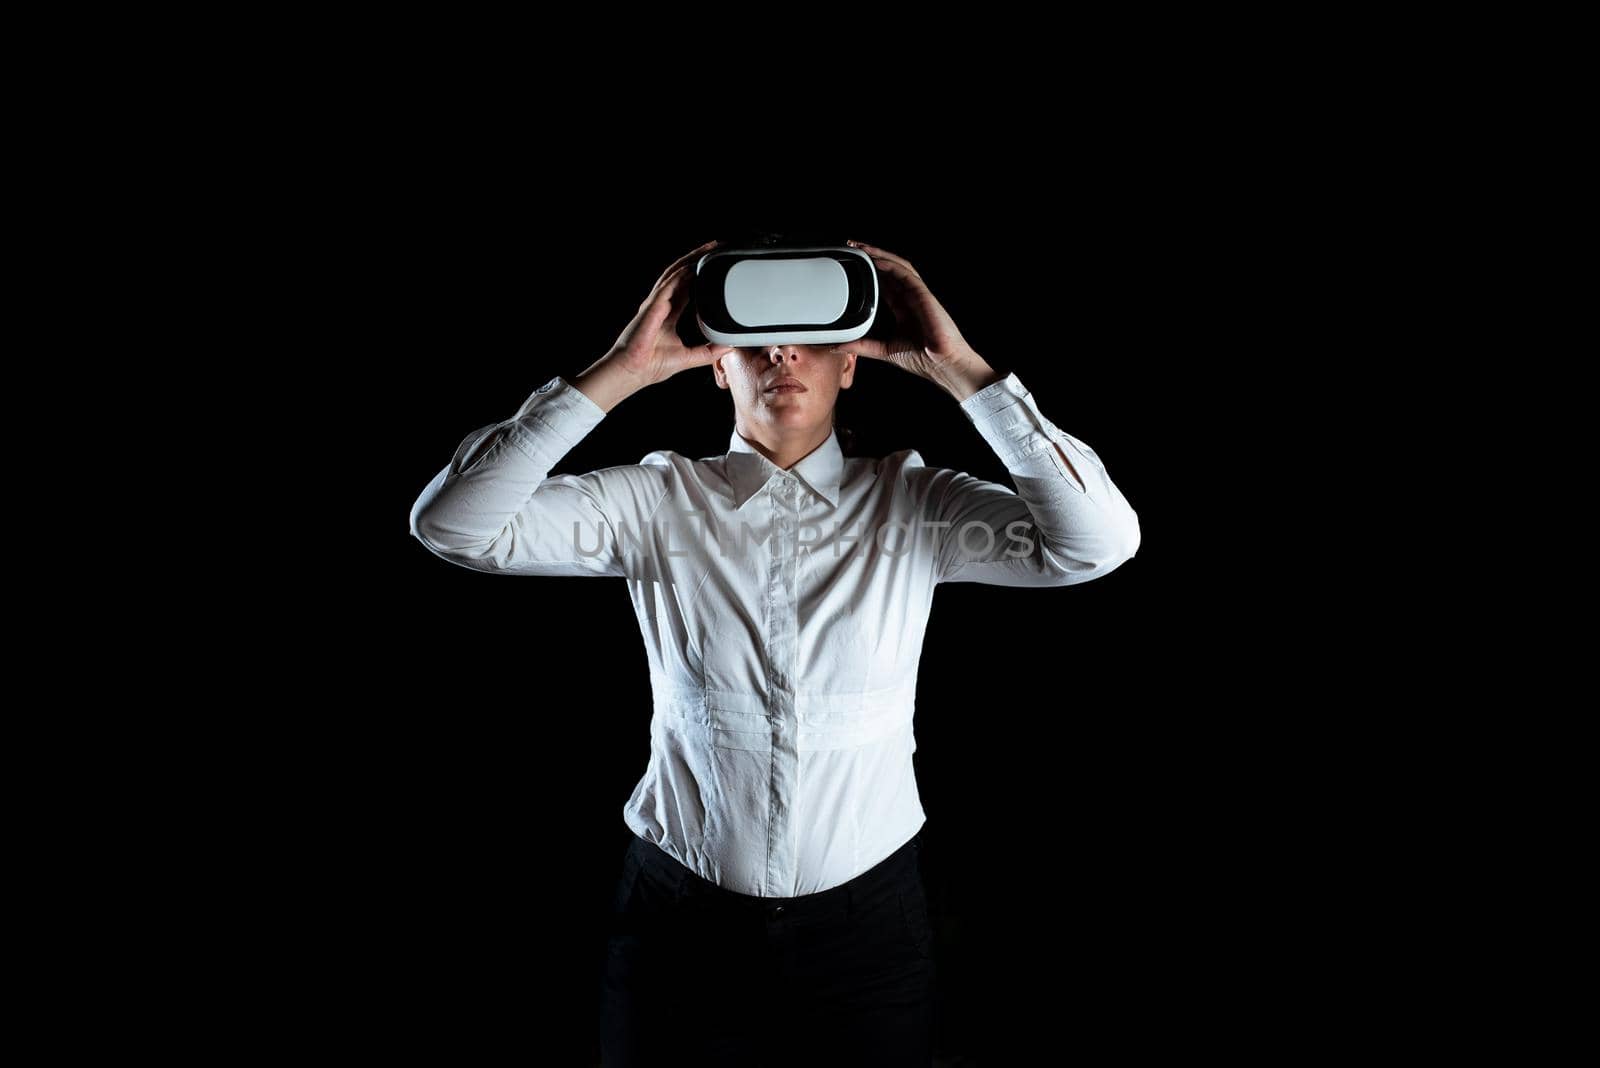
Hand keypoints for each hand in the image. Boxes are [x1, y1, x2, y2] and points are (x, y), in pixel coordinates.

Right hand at [603, 239, 735, 387]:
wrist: (633, 371)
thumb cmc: (652, 364)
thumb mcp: (688, 357)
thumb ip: (708, 352)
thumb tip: (728, 348)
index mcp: (668, 314)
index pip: (686, 287)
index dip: (698, 275)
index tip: (712, 265)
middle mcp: (661, 305)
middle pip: (679, 275)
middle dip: (695, 260)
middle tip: (712, 248)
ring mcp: (654, 305)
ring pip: (672, 276)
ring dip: (687, 262)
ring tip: (703, 251)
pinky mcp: (650, 310)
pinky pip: (665, 289)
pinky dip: (676, 278)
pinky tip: (688, 269)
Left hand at [832, 240, 980, 382]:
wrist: (941, 364)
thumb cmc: (922, 358)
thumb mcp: (883, 350)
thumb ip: (861, 346)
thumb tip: (838, 346)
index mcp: (902, 308)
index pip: (884, 283)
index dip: (869, 272)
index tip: (853, 266)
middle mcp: (910, 297)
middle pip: (888, 269)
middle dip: (871, 256)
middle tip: (852, 247)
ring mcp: (917, 294)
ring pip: (896, 266)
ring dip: (879, 255)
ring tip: (862, 248)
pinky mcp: (923, 294)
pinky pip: (905, 274)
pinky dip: (890, 265)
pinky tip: (876, 260)